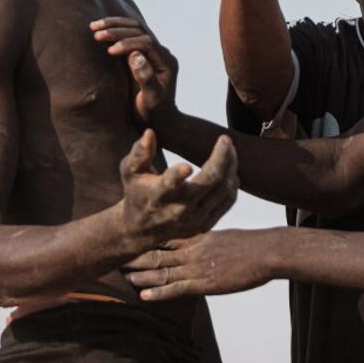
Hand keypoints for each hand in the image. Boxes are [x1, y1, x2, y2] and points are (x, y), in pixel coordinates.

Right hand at [91, 17, 177, 123]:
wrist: (159, 120)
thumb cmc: (154, 113)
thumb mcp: (151, 100)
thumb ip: (146, 78)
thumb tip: (135, 55)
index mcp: (166, 62)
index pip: (147, 42)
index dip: (128, 43)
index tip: (110, 51)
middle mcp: (161, 53)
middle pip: (140, 31)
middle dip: (118, 30)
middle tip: (96, 33)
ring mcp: (152, 52)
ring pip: (135, 29)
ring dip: (115, 25)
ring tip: (94, 26)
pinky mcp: (142, 54)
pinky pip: (130, 35)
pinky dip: (115, 30)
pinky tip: (101, 30)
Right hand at [120, 130, 239, 244]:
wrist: (141, 229)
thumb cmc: (137, 191)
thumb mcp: (130, 171)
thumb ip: (139, 153)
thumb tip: (149, 133)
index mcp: (157, 195)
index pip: (168, 185)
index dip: (177, 176)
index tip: (187, 165)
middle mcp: (178, 210)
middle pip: (209, 181)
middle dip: (222, 157)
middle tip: (225, 139)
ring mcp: (194, 220)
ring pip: (224, 190)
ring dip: (231, 166)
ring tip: (230, 150)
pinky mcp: (205, 225)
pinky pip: (228, 201)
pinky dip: (232, 183)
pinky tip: (230, 169)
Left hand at [122, 229, 273, 300]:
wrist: (267, 251)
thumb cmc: (253, 244)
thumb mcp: (226, 236)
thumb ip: (210, 241)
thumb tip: (202, 243)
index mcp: (199, 237)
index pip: (167, 238)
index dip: (148, 241)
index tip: (133, 241)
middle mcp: (193, 251)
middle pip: (158, 253)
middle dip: (137, 257)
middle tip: (118, 258)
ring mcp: (197, 267)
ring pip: (162, 271)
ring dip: (142, 275)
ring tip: (124, 277)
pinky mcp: (205, 283)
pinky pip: (176, 288)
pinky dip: (159, 292)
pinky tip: (144, 295)